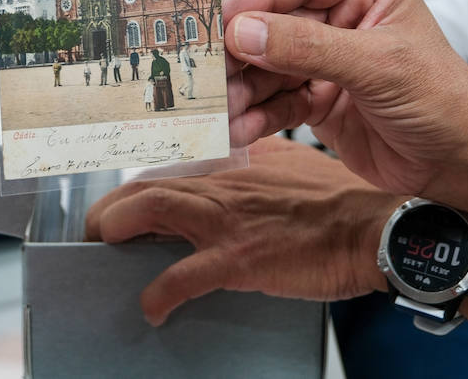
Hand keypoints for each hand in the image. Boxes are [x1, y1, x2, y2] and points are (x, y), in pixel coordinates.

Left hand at [84, 138, 398, 325]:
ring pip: (149, 210)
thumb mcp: (290, 162)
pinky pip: (180, 277)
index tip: (125, 198)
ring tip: (100, 249)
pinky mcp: (237, 258)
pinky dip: (158, 294)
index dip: (138, 181)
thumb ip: (256, 159)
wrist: (371, 227)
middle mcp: (223, 183)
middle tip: (96, 229)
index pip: (169, 161)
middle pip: (145, 183)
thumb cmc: (339, 201)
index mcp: (234, 161)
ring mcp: (226, 219)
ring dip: (114, 230)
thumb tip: (236, 161)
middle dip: (110, 207)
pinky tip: (152, 308)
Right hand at [221, 0, 467, 214]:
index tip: (223, 17)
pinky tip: (237, 130)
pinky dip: (254, 116)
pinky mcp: (316, 100)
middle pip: (273, 24)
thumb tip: (246, 31)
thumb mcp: (378, 65)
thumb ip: (309, 47)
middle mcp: (342, 19)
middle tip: (207, 69)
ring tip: (218, 109)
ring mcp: (326, 61)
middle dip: (241, 51)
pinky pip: (274, 102)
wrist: (463, 165)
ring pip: (267, 66)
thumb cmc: (442, 100)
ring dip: (241, 89)